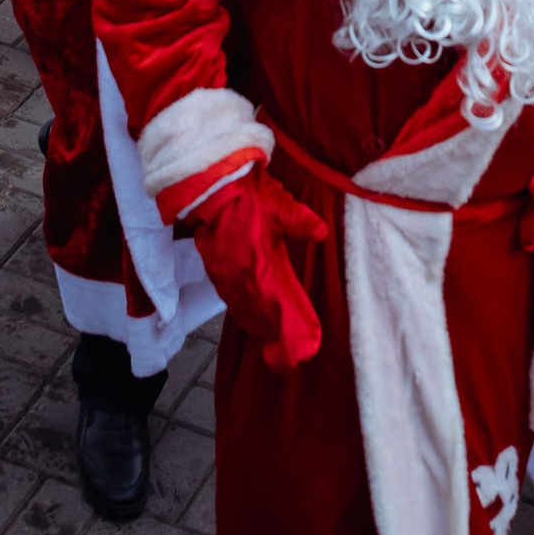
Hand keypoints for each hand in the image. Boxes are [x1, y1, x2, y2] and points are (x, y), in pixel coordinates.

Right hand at [183, 165, 326, 370]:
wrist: (211, 188)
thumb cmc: (249, 198)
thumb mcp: (281, 207)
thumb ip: (302, 222)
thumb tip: (322, 233)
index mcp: (257, 269)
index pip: (273, 309)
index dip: (284, 329)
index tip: (296, 346)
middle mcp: (238, 280)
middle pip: (255, 317)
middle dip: (270, 332)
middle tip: (283, 346)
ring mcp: (223, 277)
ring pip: (240, 310)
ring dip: (254, 322)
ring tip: (267, 334)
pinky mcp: (213, 269)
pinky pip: (228, 298)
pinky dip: (239, 309)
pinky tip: (246, 312)